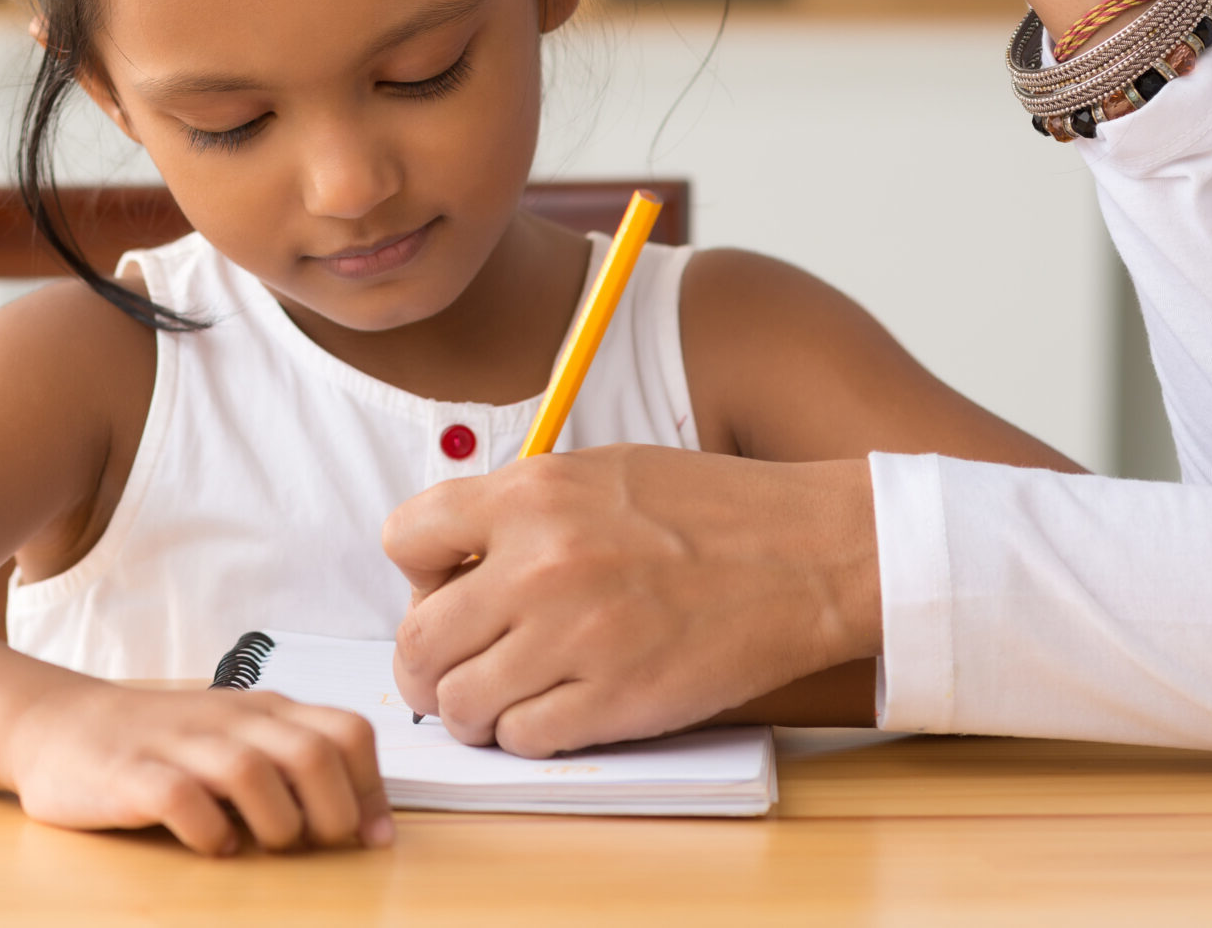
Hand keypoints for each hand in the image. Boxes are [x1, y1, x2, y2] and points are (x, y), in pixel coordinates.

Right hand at [0, 682, 392, 856]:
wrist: (57, 724)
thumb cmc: (160, 743)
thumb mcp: (232, 735)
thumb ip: (288, 762)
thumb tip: (362, 820)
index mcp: (261, 710)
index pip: (346, 731)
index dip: (371, 788)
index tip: (373, 837)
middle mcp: (226, 719)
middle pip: (311, 752)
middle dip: (332, 811)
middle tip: (317, 844)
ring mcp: (177, 745)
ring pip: (250, 771)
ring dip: (275, 822)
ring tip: (262, 845)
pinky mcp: (130, 775)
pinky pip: (180, 801)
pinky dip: (208, 833)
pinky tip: (212, 846)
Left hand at [382, 447, 878, 755]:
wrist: (807, 552)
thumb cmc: (708, 511)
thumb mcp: (598, 472)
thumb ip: (519, 510)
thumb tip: (451, 564)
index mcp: (530, 494)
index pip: (403, 539)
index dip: (416, 574)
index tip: (444, 590)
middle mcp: (539, 564)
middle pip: (418, 639)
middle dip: (424, 664)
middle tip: (449, 670)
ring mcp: (576, 636)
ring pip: (461, 703)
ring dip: (471, 710)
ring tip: (500, 698)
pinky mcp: (617, 700)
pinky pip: (524, 739)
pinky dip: (526, 736)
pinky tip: (552, 712)